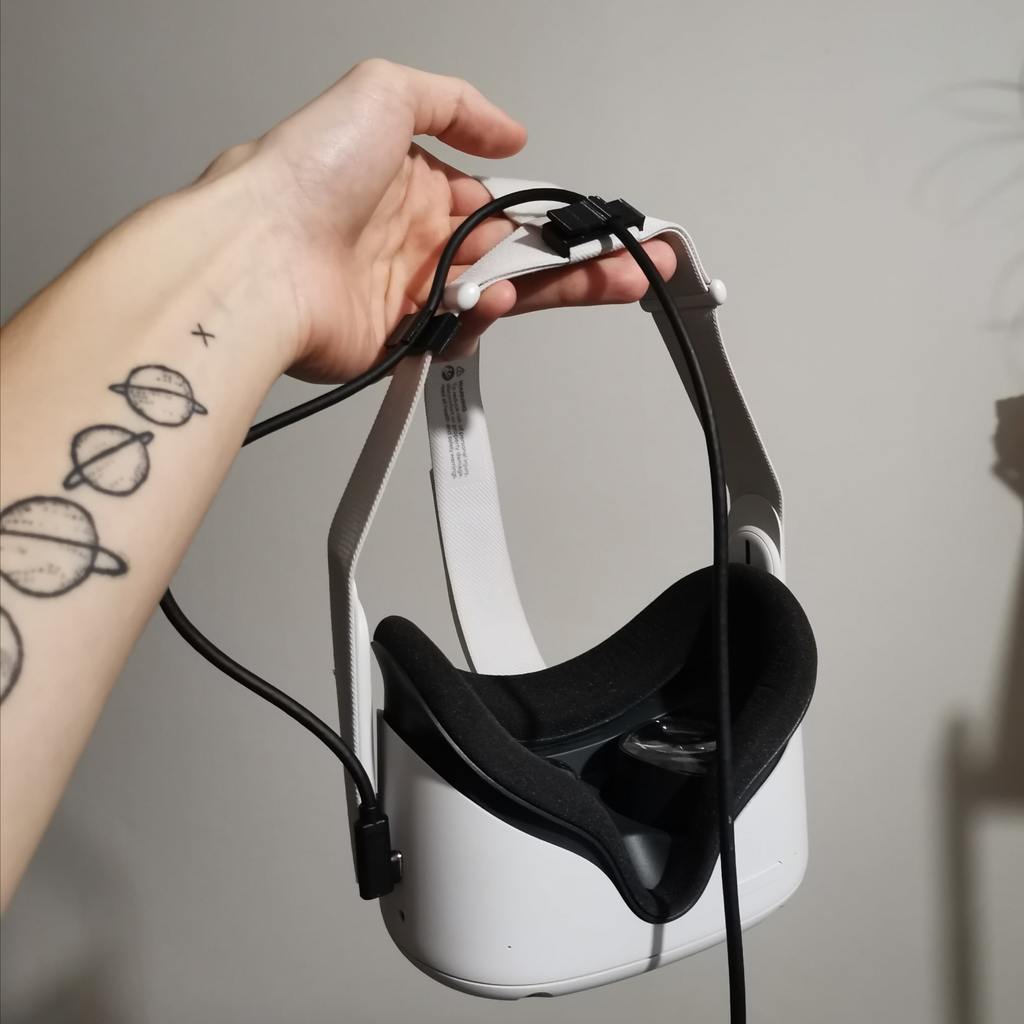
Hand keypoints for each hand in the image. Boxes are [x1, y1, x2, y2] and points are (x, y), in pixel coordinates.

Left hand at [202, 59, 676, 381]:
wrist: (256, 260)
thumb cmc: (300, 176)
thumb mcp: (382, 92)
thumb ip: (455, 104)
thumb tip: (508, 132)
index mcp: (410, 183)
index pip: (501, 201)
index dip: (550, 214)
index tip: (594, 224)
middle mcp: (412, 238)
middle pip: (513, 253)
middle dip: (575, 261)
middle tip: (630, 268)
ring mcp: (407, 290)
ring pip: (500, 295)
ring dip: (554, 290)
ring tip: (607, 282)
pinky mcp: (398, 338)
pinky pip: (461, 332)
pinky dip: (485, 316)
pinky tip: (493, 297)